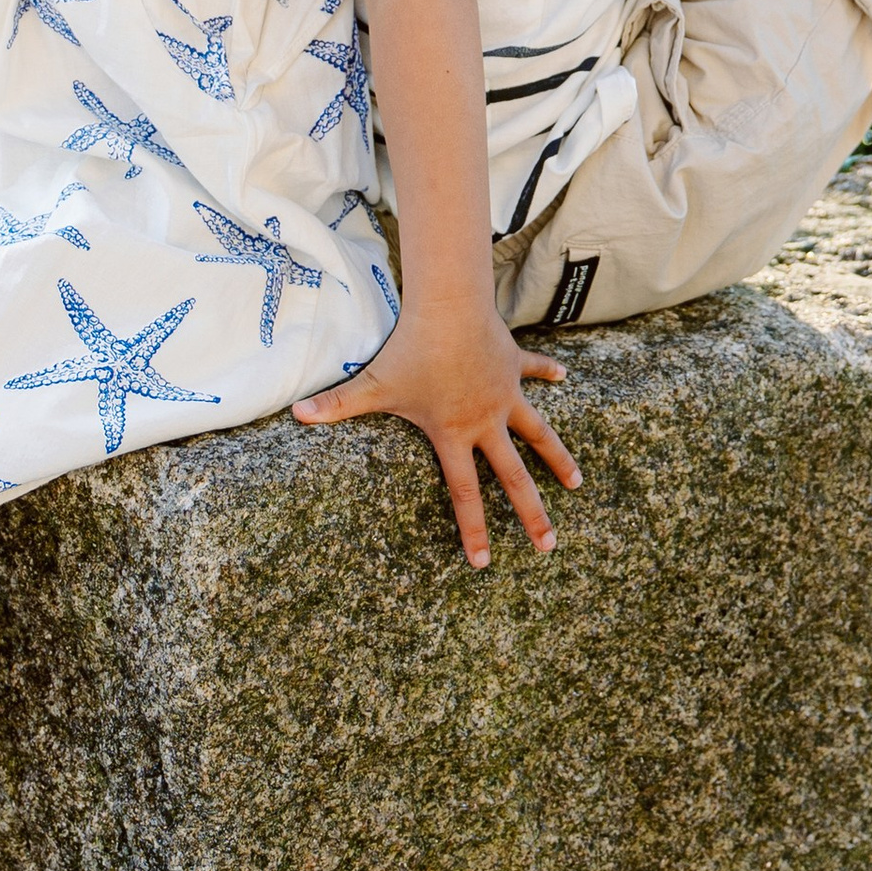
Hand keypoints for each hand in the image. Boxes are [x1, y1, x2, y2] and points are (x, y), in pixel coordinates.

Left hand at [292, 301, 580, 568]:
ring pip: (539, 434)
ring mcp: (505, 394)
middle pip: (514, 477)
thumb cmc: (410, 349)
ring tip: (576, 483)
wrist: (449, 306)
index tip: (482, 564)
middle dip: (531, 515)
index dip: (473, 530)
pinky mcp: (513, 365)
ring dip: (557, 458)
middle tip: (549, 547)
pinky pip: (535, 371)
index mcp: (454, 434)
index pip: (465, 494)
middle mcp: (486, 421)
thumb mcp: (372, 384)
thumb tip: (295, 414)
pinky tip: (566, 375)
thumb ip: (336, 405)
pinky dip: (549, 372)